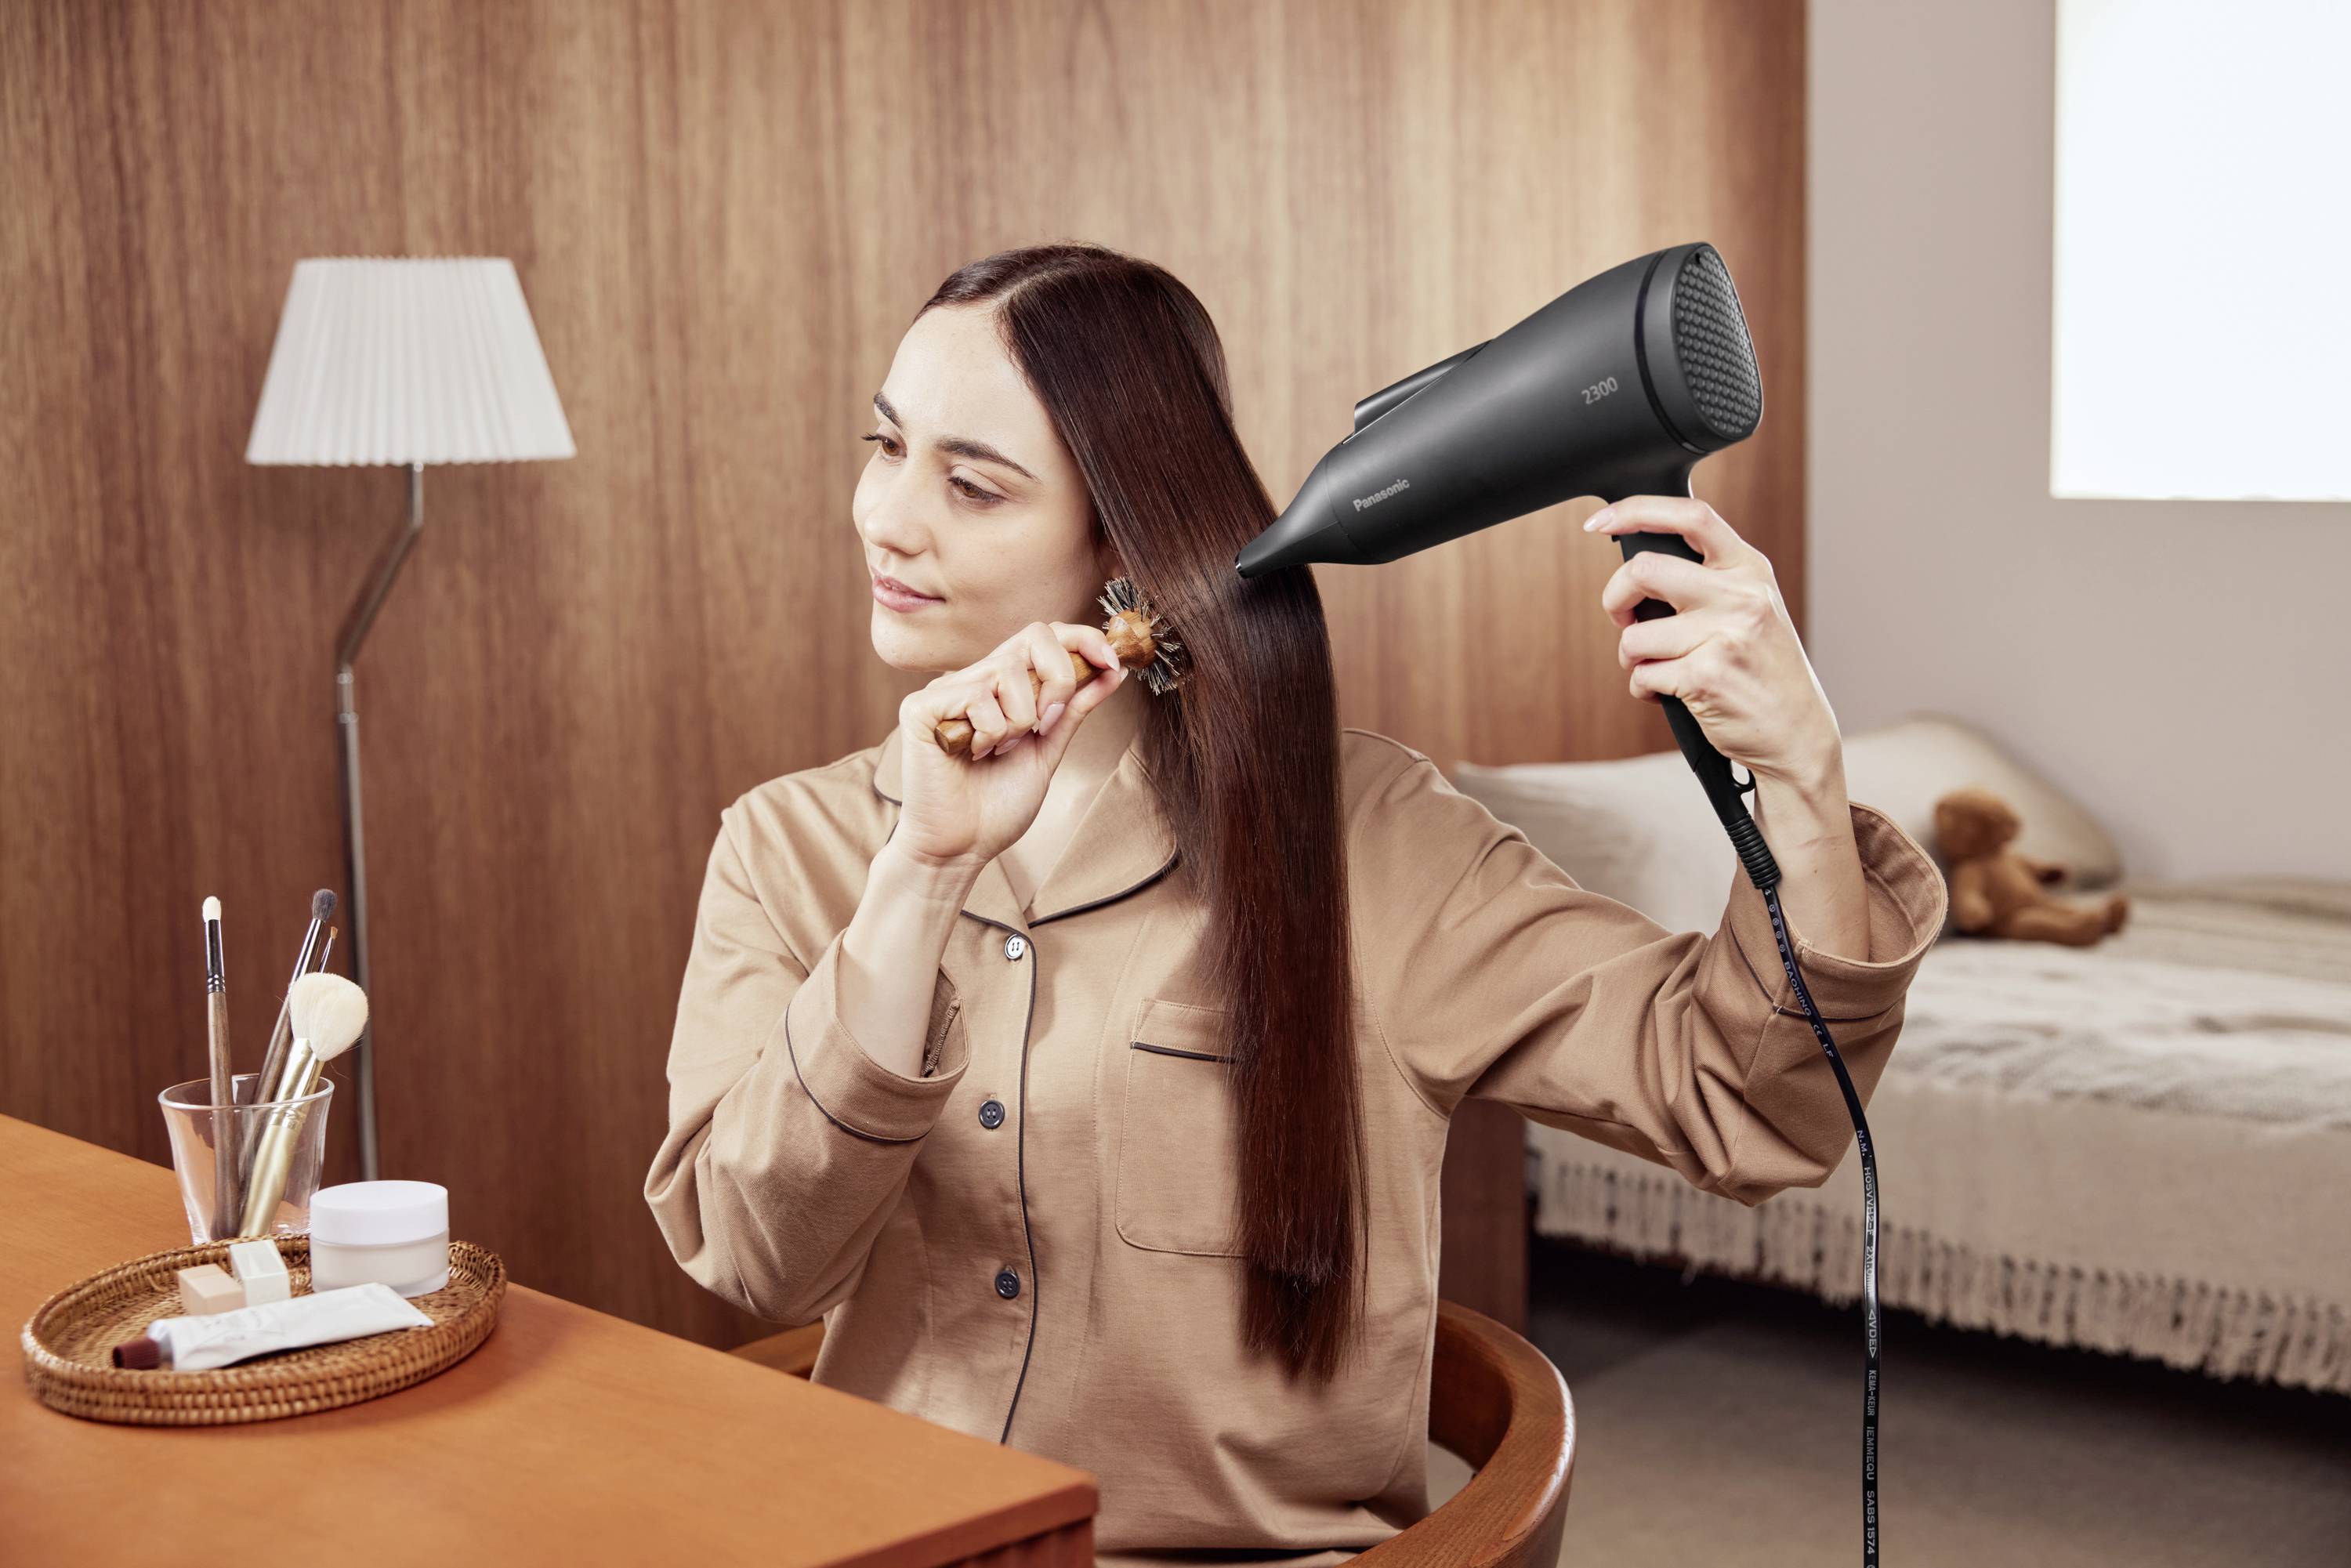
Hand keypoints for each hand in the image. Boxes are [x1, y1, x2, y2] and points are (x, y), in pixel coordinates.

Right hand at [892, 620, 1128, 870]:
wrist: (960, 848)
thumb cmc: (997, 806)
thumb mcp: (1048, 750)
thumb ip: (1073, 709)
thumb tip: (1112, 671)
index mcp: (1002, 686)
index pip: (1044, 635)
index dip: (1082, 639)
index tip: (1112, 663)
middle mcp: (973, 679)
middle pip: (1033, 637)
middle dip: (1058, 681)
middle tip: (1045, 727)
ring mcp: (946, 691)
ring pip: (1008, 672)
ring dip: (1020, 721)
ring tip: (998, 751)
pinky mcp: (920, 707)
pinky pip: (977, 697)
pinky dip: (990, 733)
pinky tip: (973, 756)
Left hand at [1587, 495, 1839, 786]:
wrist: (1797, 733)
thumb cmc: (1762, 672)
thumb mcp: (1752, 609)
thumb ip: (1710, 581)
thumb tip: (1638, 566)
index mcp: (1750, 569)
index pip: (1691, 516)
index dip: (1636, 511)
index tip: (1601, 522)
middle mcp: (1741, 595)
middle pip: (1644, 570)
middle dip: (1615, 598)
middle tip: (1624, 618)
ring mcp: (1725, 634)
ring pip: (1635, 633)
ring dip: (1632, 657)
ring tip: (1660, 668)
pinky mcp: (1706, 676)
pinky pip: (1642, 675)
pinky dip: (1644, 688)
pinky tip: (1672, 694)